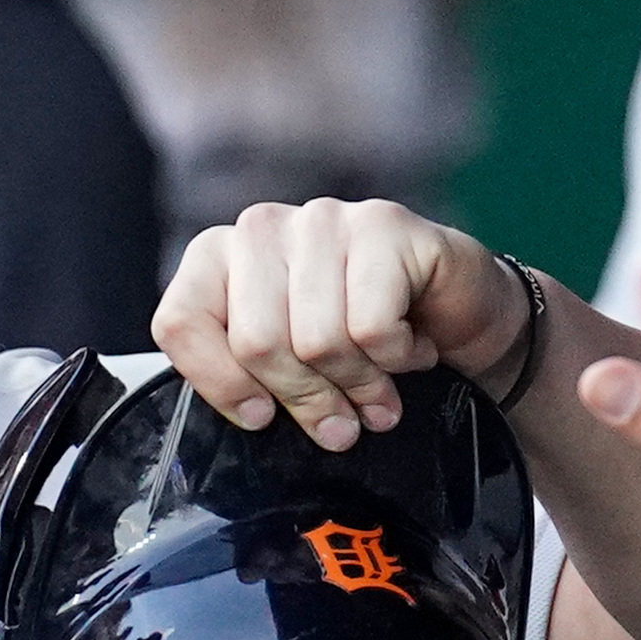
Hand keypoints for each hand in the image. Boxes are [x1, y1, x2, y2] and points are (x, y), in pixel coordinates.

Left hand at [153, 199, 533, 447]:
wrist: (460, 317)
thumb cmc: (362, 344)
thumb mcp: (288, 368)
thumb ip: (249, 377)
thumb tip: (252, 413)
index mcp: (218, 258)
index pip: (180, 321)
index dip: (220, 384)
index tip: (259, 416)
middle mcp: (262, 229)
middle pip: (255, 342)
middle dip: (305, 397)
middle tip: (340, 419)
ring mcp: (322, 220)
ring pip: (318, 340)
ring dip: (358, 384)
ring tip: (379, 385)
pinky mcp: (384, 225)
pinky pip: (373, 328)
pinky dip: (398, 358)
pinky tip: (410, 345)